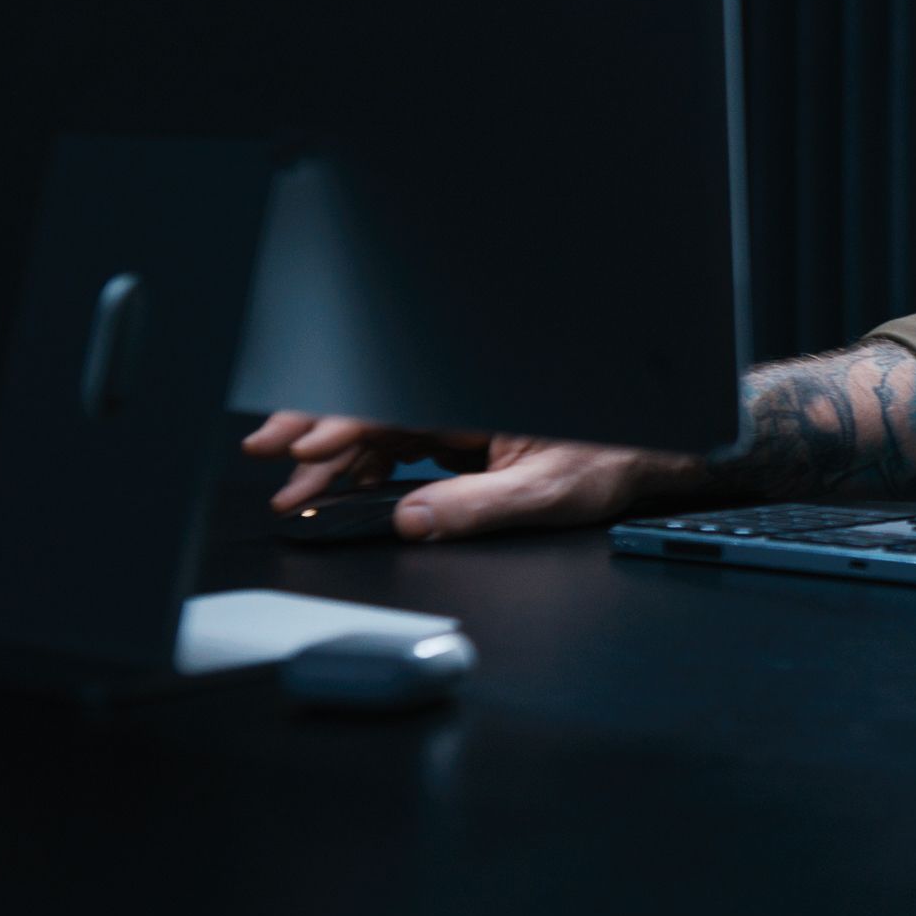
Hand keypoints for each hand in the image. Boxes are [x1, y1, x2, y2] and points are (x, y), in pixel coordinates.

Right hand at [243, 411, 702, 541]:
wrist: (651, 452)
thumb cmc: (614, 456)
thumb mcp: (549, 492)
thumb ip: (479, 507)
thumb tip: (414, 520)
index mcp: (479, 396)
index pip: (391, 404)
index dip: (336, 425)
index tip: (294, 446)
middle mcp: (464, 396)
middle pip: (374, 408)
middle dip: (315, 430)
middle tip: (264, 451)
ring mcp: (462, 414)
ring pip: (381, 427)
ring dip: (335, 455)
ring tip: (294, 488)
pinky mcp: (464, 434)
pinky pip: (402, 443)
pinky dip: (367, 465)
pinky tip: (343, 488)